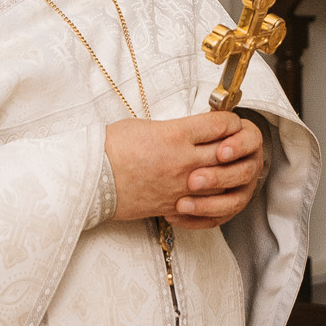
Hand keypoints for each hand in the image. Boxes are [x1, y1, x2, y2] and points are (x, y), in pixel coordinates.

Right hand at [106, 113, 265, 228]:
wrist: (90, 180)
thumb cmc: (110, 148)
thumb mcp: (145, 125)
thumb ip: (174, 128)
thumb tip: (192, 130)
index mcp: (176, 134)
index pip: (222, 125)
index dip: (230, 121)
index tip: (227, 122)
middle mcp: (184, 160)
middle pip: (227, 153)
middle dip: (235, 147)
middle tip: (234, 144)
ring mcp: (181, 186)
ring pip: (222, 181)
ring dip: (228, 174)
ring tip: (225, 167)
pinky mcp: (173, 204)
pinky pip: (205, 203)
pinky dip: (213, 196)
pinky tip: (211, 191)